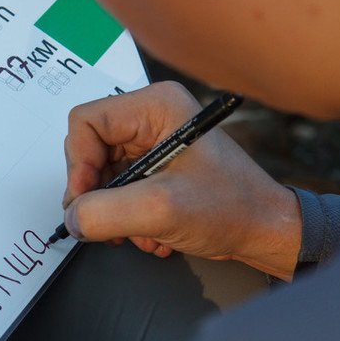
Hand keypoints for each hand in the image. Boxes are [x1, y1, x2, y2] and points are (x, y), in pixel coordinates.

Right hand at [62, 81, 301, 279]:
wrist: (266, 231)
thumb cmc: (231, 208)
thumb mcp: (160, 210)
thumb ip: (105, 212)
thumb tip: (72, 218)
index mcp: (155, 106)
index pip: (85, 123)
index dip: (78, 164)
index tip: (85, 200)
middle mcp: (151, 117)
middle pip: (89, 150)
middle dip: (97, 193)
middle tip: (110, 223)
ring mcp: (153, 143)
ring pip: (101, 174)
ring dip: (114, 211)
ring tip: (140, 233)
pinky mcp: (156, 167)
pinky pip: (118, 188)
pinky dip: (128, 217)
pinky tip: (153, 234)